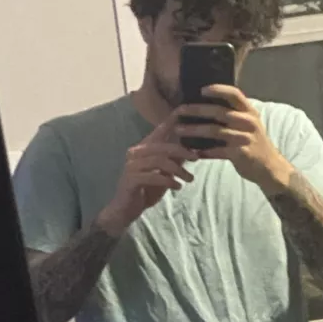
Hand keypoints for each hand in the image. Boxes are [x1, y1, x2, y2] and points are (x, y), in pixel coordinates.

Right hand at [98, 114, 197, 236]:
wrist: (126, 210)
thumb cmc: (146, 190)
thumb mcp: (164, 175)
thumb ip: (175, 163)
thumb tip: (193, 153)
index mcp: (144, 148)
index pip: (159, 131)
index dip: (171, 121)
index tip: (184, 111)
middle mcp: (136, 153)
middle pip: (162, 146)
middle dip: (182, 151)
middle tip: (196, 158)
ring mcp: (132, 166)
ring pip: (159, 161)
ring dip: (178, 170)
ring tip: (189, 179)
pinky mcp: (131, 179)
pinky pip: (153, 177)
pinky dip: (168, 181)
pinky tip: (177, 187)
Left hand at [176, 86, 291, 194]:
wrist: (269, 167)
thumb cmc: (254, 143)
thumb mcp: (249, 124)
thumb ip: (234, 114)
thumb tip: (207, 105)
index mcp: (249, 111)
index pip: (234, 94)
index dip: (218, 90)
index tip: (201, 90)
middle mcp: (248, 122)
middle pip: (218, 112)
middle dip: (196, 111)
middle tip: (179, 111)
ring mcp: (244, 138)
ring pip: (215, 131)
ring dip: (194, 131)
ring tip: (178, 131)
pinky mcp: (240, 154)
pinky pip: (218, 151)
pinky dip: (205, 152)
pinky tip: (194, 152)